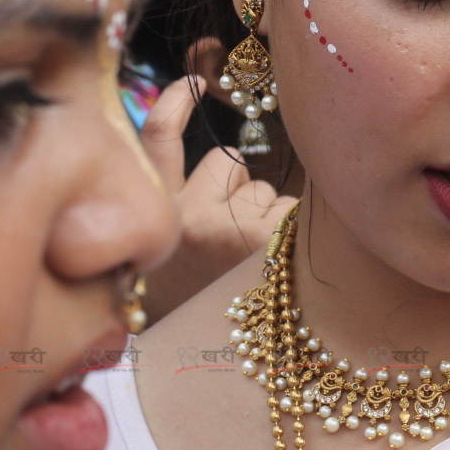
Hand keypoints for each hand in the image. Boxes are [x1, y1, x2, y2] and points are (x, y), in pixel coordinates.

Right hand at [138, 76, 295, 325]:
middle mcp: (185, 220)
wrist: (224, 370)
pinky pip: (293, 208)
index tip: (192, 79)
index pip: (156, 141)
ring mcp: (229, 228)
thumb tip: (228, 158)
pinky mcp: (271, 241)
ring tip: (250, 261)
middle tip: (227, 241)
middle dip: (236, 187)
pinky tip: (280, 268)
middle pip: (227, 161)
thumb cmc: (199, 303)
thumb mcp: (170, 254)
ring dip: (263, 212)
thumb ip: (183, 203)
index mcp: (155, 218)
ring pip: (263, 186)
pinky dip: (293, 231)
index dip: (175, 103)